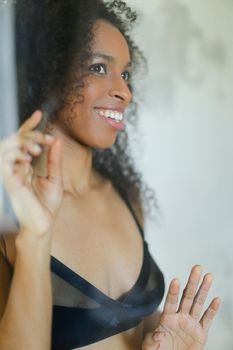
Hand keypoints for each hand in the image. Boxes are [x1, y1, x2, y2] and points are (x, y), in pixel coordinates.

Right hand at [0, 110, 62, 234]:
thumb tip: (57, 140)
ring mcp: (11, 173)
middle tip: (45, 136)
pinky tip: (28, 157)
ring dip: (22, 142)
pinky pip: (5, 161)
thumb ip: (54, 160)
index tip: (39, 114)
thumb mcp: (55, 178)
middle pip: (15, 140)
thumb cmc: (47, 204)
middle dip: (29, 133)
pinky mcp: (9, 181)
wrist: (43, 224)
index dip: (29, 126)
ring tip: (38, 147)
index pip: (23, 141)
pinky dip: (15, 154)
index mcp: (26, 165)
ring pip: (8, 147)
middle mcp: (17, 167)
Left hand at [142, 265, 219, 349]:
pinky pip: (207, 320)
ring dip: (203, 290)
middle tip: (197, 268)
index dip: (173, 292)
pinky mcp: (201, 333)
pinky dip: (212, 310)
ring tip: (208, 276)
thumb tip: (157, 334)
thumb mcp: (151, 347)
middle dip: (192, 282)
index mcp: (167, 319)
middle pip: (187, 297)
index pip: (170, 302)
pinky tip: (216, 299)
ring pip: (198, 303)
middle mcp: (180, 317)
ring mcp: (191, 324)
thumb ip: (152, 341)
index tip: (175, 280)